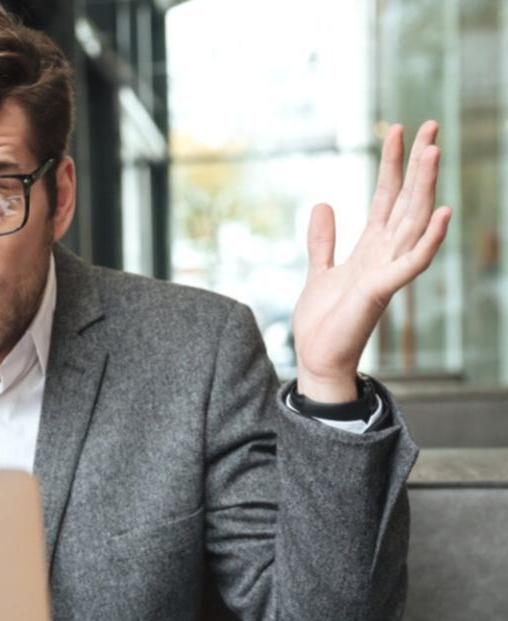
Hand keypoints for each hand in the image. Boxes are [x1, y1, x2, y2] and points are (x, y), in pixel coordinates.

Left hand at [292, 121, 451, 401]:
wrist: (316, 357)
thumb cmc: (324, 321)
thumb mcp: (319, 271)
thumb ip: (323, 240)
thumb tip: (323, 204)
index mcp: (371, 249)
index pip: (387, 197)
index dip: (393, 165)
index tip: (398, 130)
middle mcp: (385, 255)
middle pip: (407, 201)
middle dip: (418, 164)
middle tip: (430, 124)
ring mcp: (387, 272)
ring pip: (413, 222)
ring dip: (425, 188)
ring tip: (434, 151)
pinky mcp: (381, 291)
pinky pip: (412, 262)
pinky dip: (428, 239)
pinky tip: (441, 213)